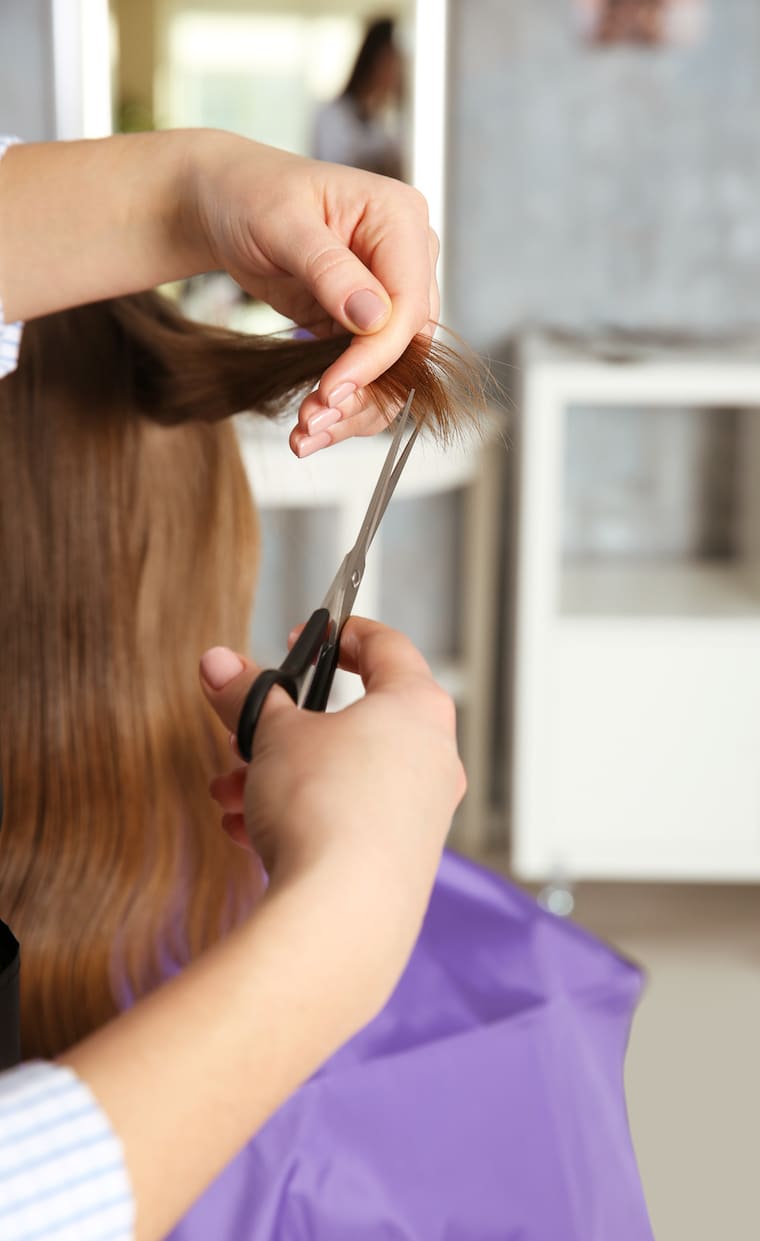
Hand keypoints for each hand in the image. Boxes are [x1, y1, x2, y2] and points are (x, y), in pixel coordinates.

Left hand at [188, 133, 439, 454]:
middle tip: (312, 422)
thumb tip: (373, 317)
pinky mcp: (365, 326)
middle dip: (363, 393)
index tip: (332, 391)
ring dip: (353, 413)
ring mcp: (389, 296)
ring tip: (304, 435)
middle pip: (408, 348)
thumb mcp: (282, 224)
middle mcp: (407, 260)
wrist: (225, 203)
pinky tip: (308, 428)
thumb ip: (330, 269)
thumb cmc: (250, 195)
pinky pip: (366, 376)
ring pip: (393, 373)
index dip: (376, 357)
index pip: (408, 305)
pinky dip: (341, 407)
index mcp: (400, 220)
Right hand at [199, 618, 463, 996]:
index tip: (304, 637)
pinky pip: (347, 820)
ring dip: (281, 776)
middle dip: (289, 726)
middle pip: (358, 719)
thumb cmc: (323, 810)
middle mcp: (434, 758)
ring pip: (344, 775)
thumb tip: (219, 663)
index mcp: (418, 708)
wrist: (340, 919)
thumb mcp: (272, 735)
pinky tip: (247, 831)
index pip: (388, 646)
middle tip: (250, 730)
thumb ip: (247, 695)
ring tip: (231, 791)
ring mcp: (423, 814)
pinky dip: (300, 816)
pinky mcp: (404, 862)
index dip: (340, 634)